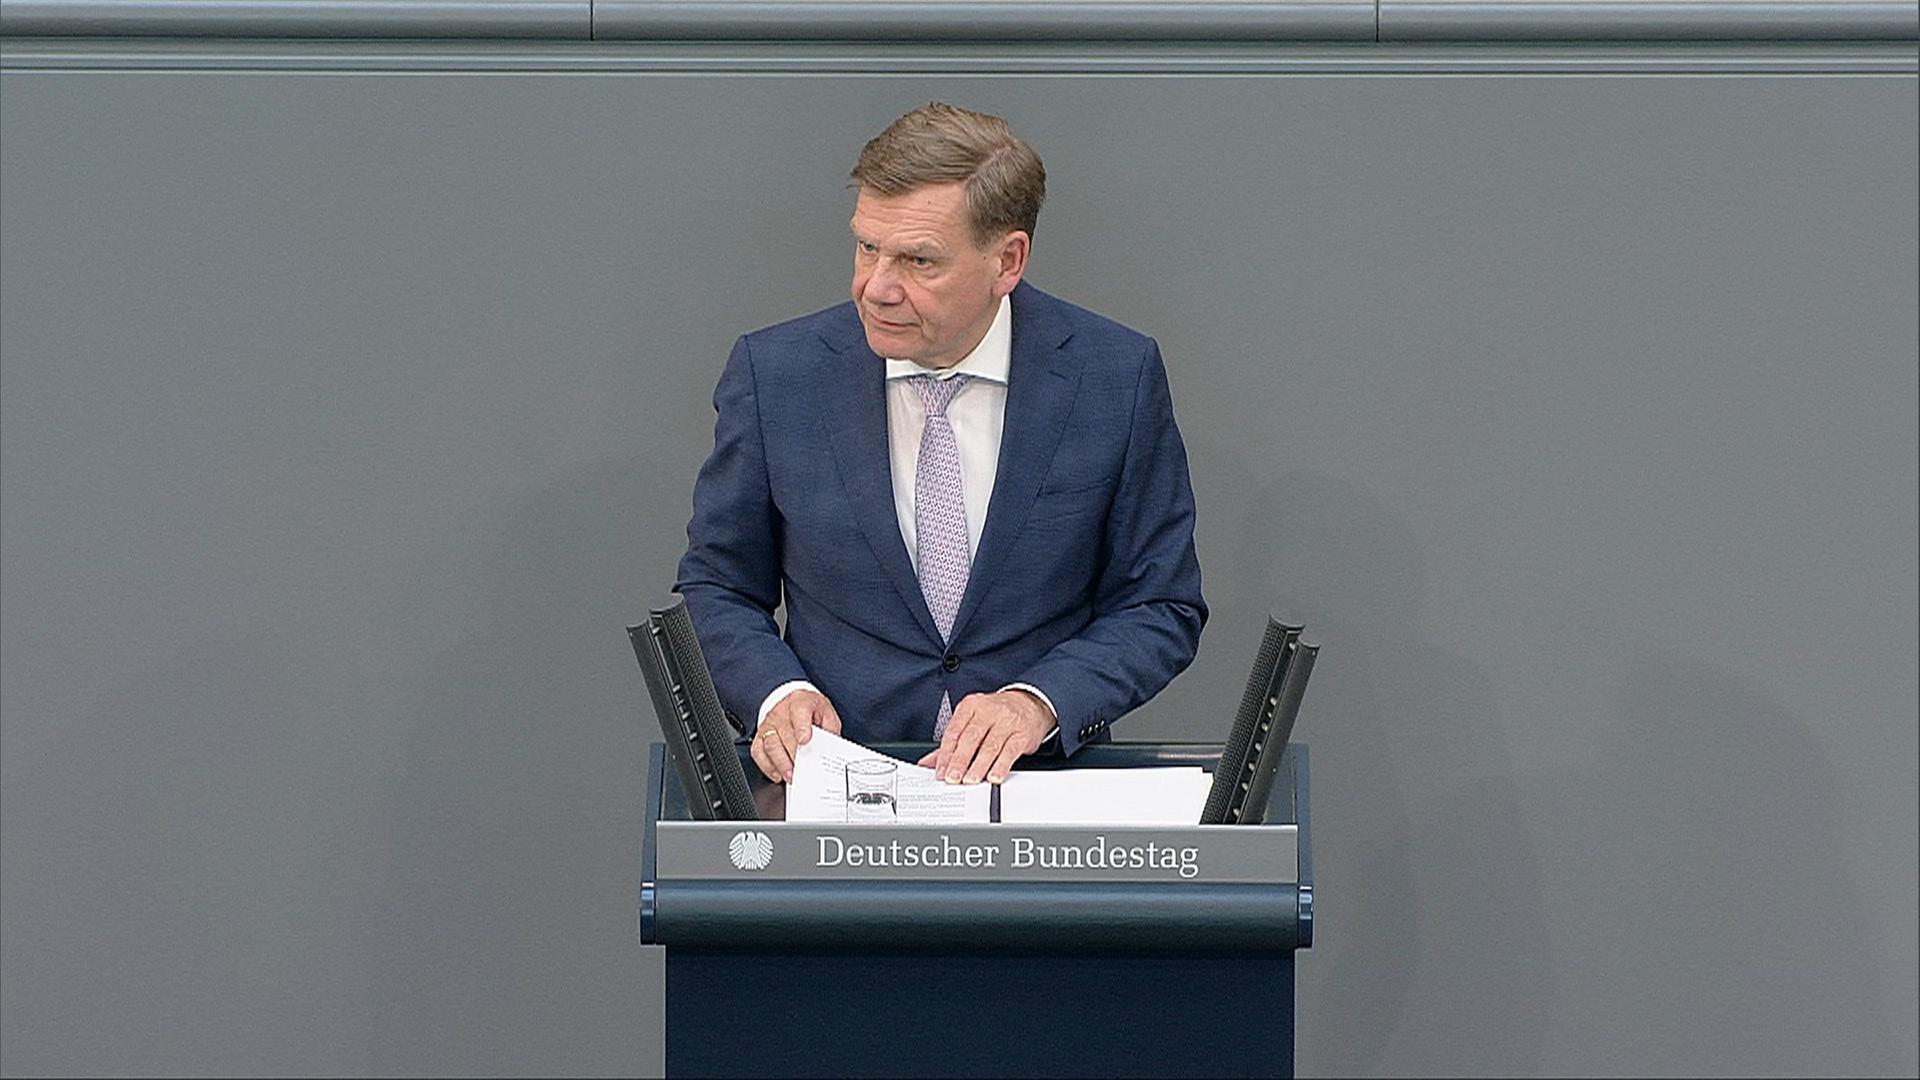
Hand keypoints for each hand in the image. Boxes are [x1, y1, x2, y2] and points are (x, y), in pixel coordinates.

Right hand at [751, 689, 841, 782]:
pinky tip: (778, 774)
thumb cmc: (811, 711)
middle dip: (794, 755)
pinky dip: (767, 766)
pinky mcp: (760, 736)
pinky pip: (758, 752)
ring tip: (791, 776)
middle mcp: (781, 713)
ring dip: (781, 764)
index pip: (799, 712)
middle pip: (785, 735)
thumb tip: (831, 749)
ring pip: (770, 745)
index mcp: (800, 702)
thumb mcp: (827, 715)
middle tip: (804, 771)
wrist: (795, 703)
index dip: (802, 728)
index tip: (805, 741)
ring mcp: (768, 724)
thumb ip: (830, 730)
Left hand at [917, 689, 1053, 784]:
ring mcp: (1006, 721)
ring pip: (990, 746)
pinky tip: (993, 776)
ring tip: (970, 780)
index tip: (940, 770)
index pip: (954, 731)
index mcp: (971, 706)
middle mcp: (988, 711)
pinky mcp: (1022, 734)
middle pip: (971, 738)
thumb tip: (929, 763)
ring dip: (978, 766)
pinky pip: (1010, 752)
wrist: (1029, 704)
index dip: (945, 753)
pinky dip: (1001, 766)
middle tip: (953, 777)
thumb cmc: (996, 715)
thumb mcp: (972, 721)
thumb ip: (951, 743)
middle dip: (960, 761)